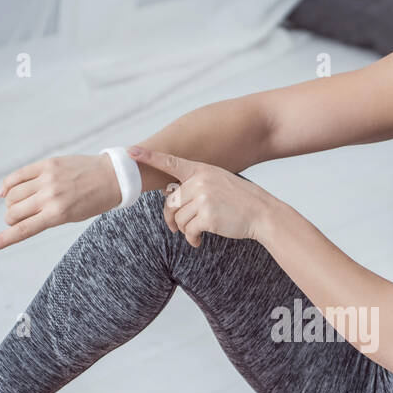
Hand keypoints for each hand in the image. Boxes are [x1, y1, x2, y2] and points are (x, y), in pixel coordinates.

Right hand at [0, 154, 122, 251]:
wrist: (112, 177)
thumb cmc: (93, 202)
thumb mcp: (71, 217)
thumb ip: (43, 217)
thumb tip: (13, 212)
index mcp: (58, 215)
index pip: (22, 230)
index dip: (1, 241)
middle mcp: (50, 197)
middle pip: (13, 212)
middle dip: (11, 219)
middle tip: (21, 219)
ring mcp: (47, 179)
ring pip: (12, 195)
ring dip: (10, 204)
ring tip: (21, 205)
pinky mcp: (47, 164)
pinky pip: (17, 176)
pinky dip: (7, 185)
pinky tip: (5, 191)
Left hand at [128, 146, 273, 247]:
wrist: (262, 213)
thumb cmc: (240, 201)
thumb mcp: (219, 182)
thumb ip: (196, 185)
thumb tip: (172, 200)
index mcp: (201, 170)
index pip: (170, 162)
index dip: (149, 157)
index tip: (130, 151)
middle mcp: (200, 181)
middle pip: (170, 202)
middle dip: (171, 219)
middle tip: (176, 228)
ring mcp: (203, 198)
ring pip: (177, 218)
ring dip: (183, 230)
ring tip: (195, 233)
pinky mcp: (207, 216)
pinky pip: (188, 230)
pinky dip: (191, 238)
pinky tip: (199, 241)